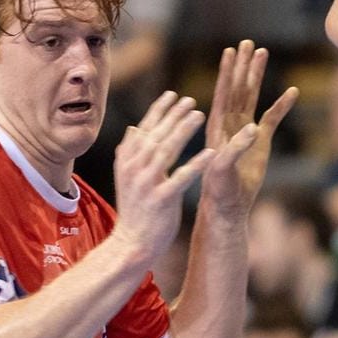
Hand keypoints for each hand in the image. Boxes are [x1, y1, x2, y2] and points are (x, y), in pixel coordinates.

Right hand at [111, 91, 214, 261]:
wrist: (132, 243)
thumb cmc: (137, 209)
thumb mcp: (129, 177)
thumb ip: (132, 152)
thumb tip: (135, 128)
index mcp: (127, 161)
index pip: (144, 129)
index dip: (159, 110)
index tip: (174, 94)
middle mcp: (134, 169)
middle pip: (156, 135)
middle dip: (173, 115)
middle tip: (191, 100)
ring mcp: (146, 184)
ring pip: (165, 151)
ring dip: (183, 131)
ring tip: (200, 115)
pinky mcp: (161, 200)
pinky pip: (180, 178)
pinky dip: (195, 164)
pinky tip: (210, 153)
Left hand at [198, 41, 298, 219]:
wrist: (228, 205)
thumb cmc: (218, 189)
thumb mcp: (223, 168)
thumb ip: (236, 148)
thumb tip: (255, 128)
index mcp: (217, 126)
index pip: (223, 93)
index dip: (227, 72)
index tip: (230, 51)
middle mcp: (230, 124)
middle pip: (237, 88)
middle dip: (242, 66)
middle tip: (248, 43)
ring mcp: (246, 130)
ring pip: (252, 97)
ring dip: (257, 76)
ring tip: (262, 53)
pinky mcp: (261, 142)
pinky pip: (273, 117)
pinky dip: (283, 105)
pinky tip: (293, 91)